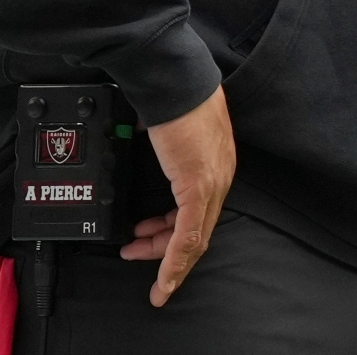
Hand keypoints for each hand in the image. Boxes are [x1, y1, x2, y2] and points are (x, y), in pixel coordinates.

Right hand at [119, 87, 234, 306]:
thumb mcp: (170, 127)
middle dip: (166, 249)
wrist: (175, 80)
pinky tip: (163, 276)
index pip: (202, 212)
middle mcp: (219, 178)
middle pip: (198, 230)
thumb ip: (164, 142)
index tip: (155, 241)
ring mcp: (210, 184)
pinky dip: (174, 262)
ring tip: (137, 256)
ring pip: (193, 240)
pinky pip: (188, 236)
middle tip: (139, 253)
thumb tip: (141, 138)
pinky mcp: (198, 187)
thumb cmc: (173, 96)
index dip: (178, 232)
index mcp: (215, 165)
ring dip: (166, 259)